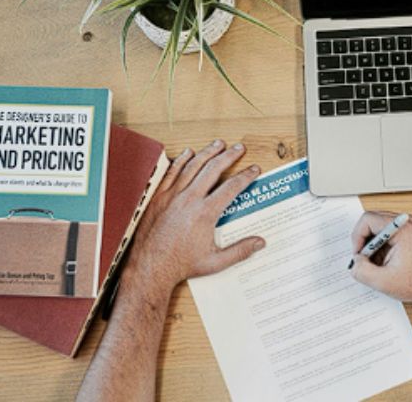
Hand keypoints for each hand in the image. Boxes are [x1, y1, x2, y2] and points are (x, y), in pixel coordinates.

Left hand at [128, 140, 264, 293]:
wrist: (151, 266)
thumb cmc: (181, 265)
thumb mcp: (215, 262)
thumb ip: (240, 251)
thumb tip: (260, 243)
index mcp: (205, 213)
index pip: (232, 187)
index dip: (246, 176)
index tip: (254, 169)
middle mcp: (190, 200)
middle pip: (213, 169)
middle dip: (229, 156)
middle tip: (239, 148)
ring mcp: (172, 196)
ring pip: (193, 166)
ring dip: (208, 152)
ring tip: (218, 144)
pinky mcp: (159, 197)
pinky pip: (172, 172)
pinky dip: (182, 160)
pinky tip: (189, 153)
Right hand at [349, 211, 411, 310]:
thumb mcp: (383, 281)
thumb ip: (361, 270)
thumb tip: (355, 262)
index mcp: (401, 228)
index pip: (367, 219)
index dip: (357, 237)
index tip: (358, 254)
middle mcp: (406, 223)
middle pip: (372, 221)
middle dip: (364, 242)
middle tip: (364, 259)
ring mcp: (408, 228)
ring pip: (378, 229)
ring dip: (372, 246)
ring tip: (376, 264)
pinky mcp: (408, 235)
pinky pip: (386, 234)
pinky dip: (380, 248)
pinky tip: (384, 263)